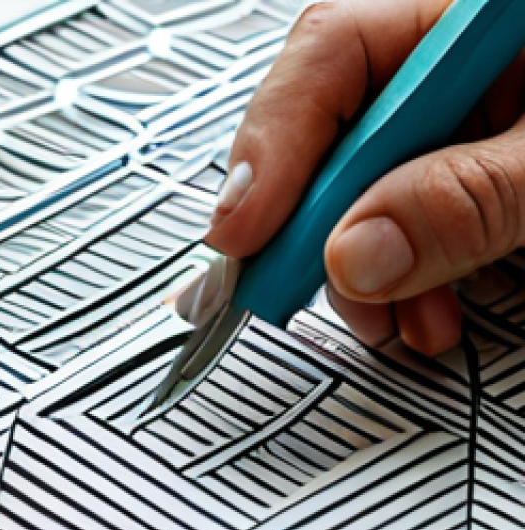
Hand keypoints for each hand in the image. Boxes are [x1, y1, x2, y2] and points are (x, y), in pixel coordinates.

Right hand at [205, 0, 524, 355]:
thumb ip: (467, 199)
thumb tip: (356, 255)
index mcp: (468, 13)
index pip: (329, 54)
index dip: (269, 151)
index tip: (240, 238)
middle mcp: (446, 57)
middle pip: (325, 133)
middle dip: (313, 231)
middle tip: (284, 293)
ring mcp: (452, 114)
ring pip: (354, 191)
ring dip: (360, 273)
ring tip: (396, 320)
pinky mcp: (459, 166)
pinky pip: (395, 218)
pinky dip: (400, 279)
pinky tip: (422, 311)